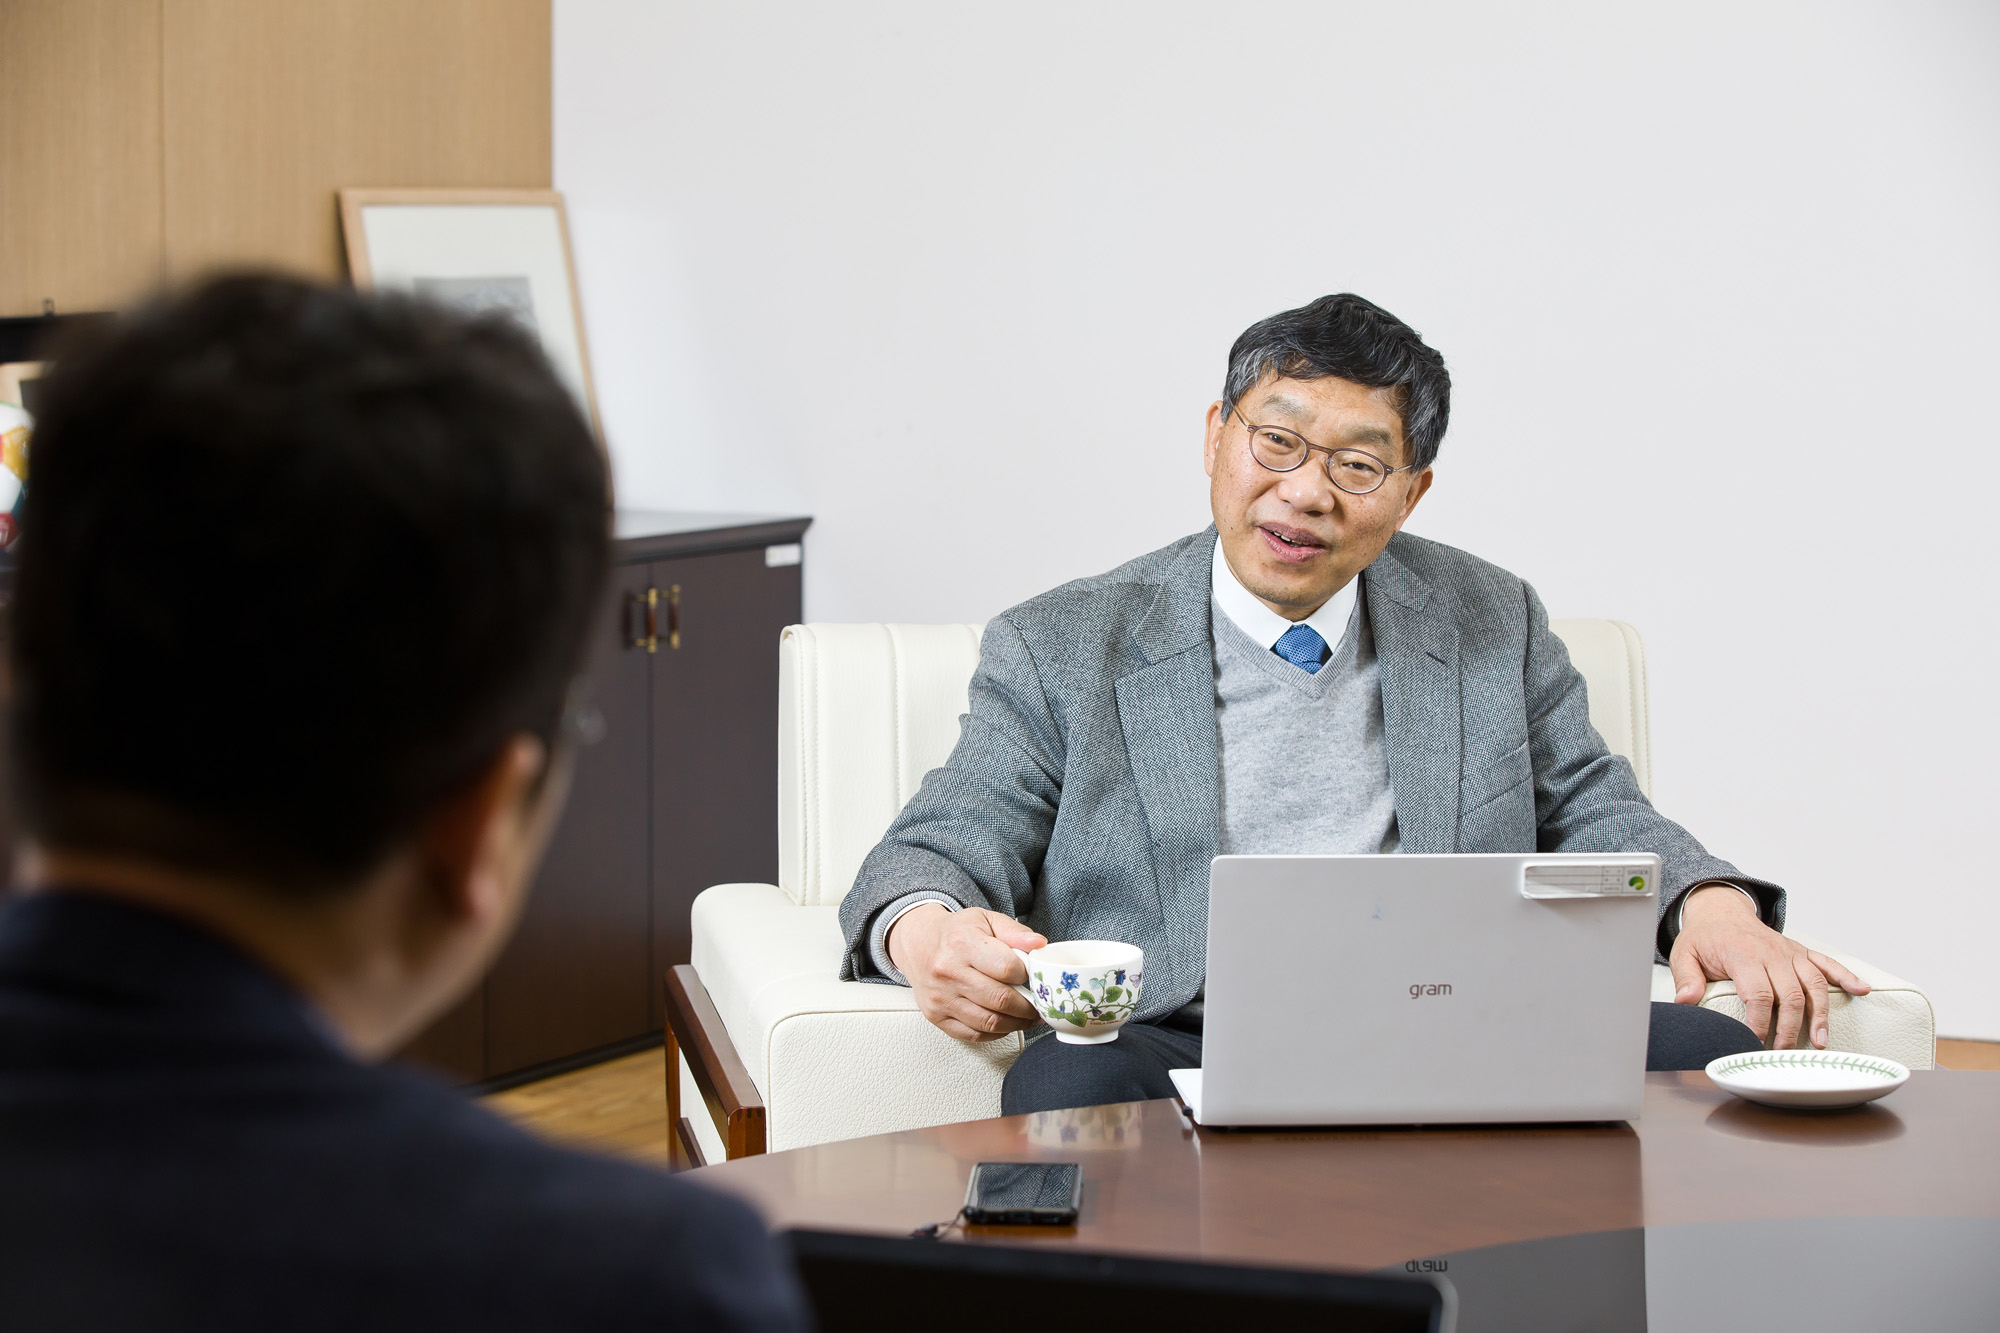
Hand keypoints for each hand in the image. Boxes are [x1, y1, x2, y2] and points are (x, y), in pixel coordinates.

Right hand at [886, 903, 1045, 1042]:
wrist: (918, 944)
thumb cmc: (956, 933)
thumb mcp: (986, 920)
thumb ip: (1015, 932)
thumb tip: (1039, 945)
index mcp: (962, 943)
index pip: (1008, 968)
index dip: (1029, 976)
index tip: (1034, 977)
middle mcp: (948, 971)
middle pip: (1001, 999)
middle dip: (1028, 1007)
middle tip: (1039, 1004)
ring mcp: (940, 997)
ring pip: (990, 1022)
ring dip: (1017, 1024)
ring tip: (1028, 1016)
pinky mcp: (936, 1016)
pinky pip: (973, 1034)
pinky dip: (996, 1033)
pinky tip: (1005, 1023)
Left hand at [1668, 884, 1869, 1049]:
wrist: (1721, 910)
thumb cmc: (1705, 936)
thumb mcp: (1684, 953)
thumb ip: (1687, 978)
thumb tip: (1685, 1002)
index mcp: (1743, 953)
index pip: (1757, 994)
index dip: (1760, 1022)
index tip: (1756, 1043)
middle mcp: (1772, 952)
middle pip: (1789, 994)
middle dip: (1789, 1028)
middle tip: (1784, 1053)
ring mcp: (1789, 951)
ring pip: (1812, 984)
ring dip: (1820, 1014)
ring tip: (1820, 1041)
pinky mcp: (1801, 951)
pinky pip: (1827, 963)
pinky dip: (1845, 975)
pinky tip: (1860, 990)